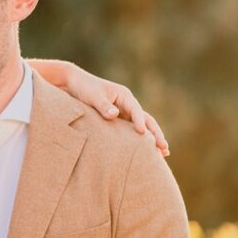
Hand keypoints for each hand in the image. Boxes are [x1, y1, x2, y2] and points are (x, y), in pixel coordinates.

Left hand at [27, 60, 169, 156]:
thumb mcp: (93, 96)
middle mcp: (127, 104)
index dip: (140, 122)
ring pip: (141, 127)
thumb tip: (115, 115)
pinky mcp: (117, 121)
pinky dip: (139, 141)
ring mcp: (123, 113)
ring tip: (164, 153)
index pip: (136, 110)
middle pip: (146, 119)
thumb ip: (103, 106)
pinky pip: (130, 132)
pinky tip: (145, 153)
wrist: (73, 84)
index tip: (142, 134)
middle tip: (164, 148)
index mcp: (124, 95)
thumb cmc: (84, 87)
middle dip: (155, 133)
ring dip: (151, 139)